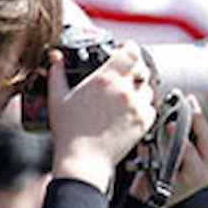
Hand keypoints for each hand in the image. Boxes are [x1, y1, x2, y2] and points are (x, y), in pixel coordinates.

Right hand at [48, 42, 156, 192]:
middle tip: (124, 74)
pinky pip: (151, 108)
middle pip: (142, 68)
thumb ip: (57, 73)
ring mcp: (136, 107)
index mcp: (105, 79)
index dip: (130, 47)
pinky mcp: (144, 123)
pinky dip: (144, 106)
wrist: (83, 160)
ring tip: (124, 95)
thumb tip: (56, 58)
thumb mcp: (57, 98)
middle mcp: (124, 91)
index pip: (131, 51)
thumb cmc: (69, 132)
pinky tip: (129, 111)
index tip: (125, 50)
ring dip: (139, 88)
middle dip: (134, 68)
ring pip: (148, 88)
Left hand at [131, 87, 207, 204]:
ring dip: (199, 119)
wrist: (157, 189)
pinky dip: (180, 137)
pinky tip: (170, 125)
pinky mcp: (195, 175)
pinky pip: (189, 153)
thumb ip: (196, 122)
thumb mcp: (191, 140)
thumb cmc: (173, 159)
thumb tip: (189, 94)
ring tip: (188, 103)